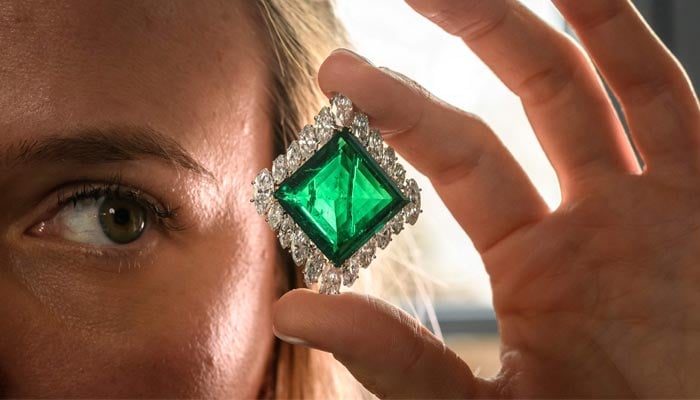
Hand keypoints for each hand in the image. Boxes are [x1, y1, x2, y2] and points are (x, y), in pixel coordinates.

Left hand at [273, 0, 699, 396]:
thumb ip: (397, 362)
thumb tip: (290, 310)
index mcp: (534, 264)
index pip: (459, 160)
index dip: (401, 114)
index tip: (338, 77)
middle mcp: (588, 219)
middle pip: (522, 102)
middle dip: (466, 39)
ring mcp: (651, 202)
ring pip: (587, 86)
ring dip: (529, 24)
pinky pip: (666, 98)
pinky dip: (623, 38)